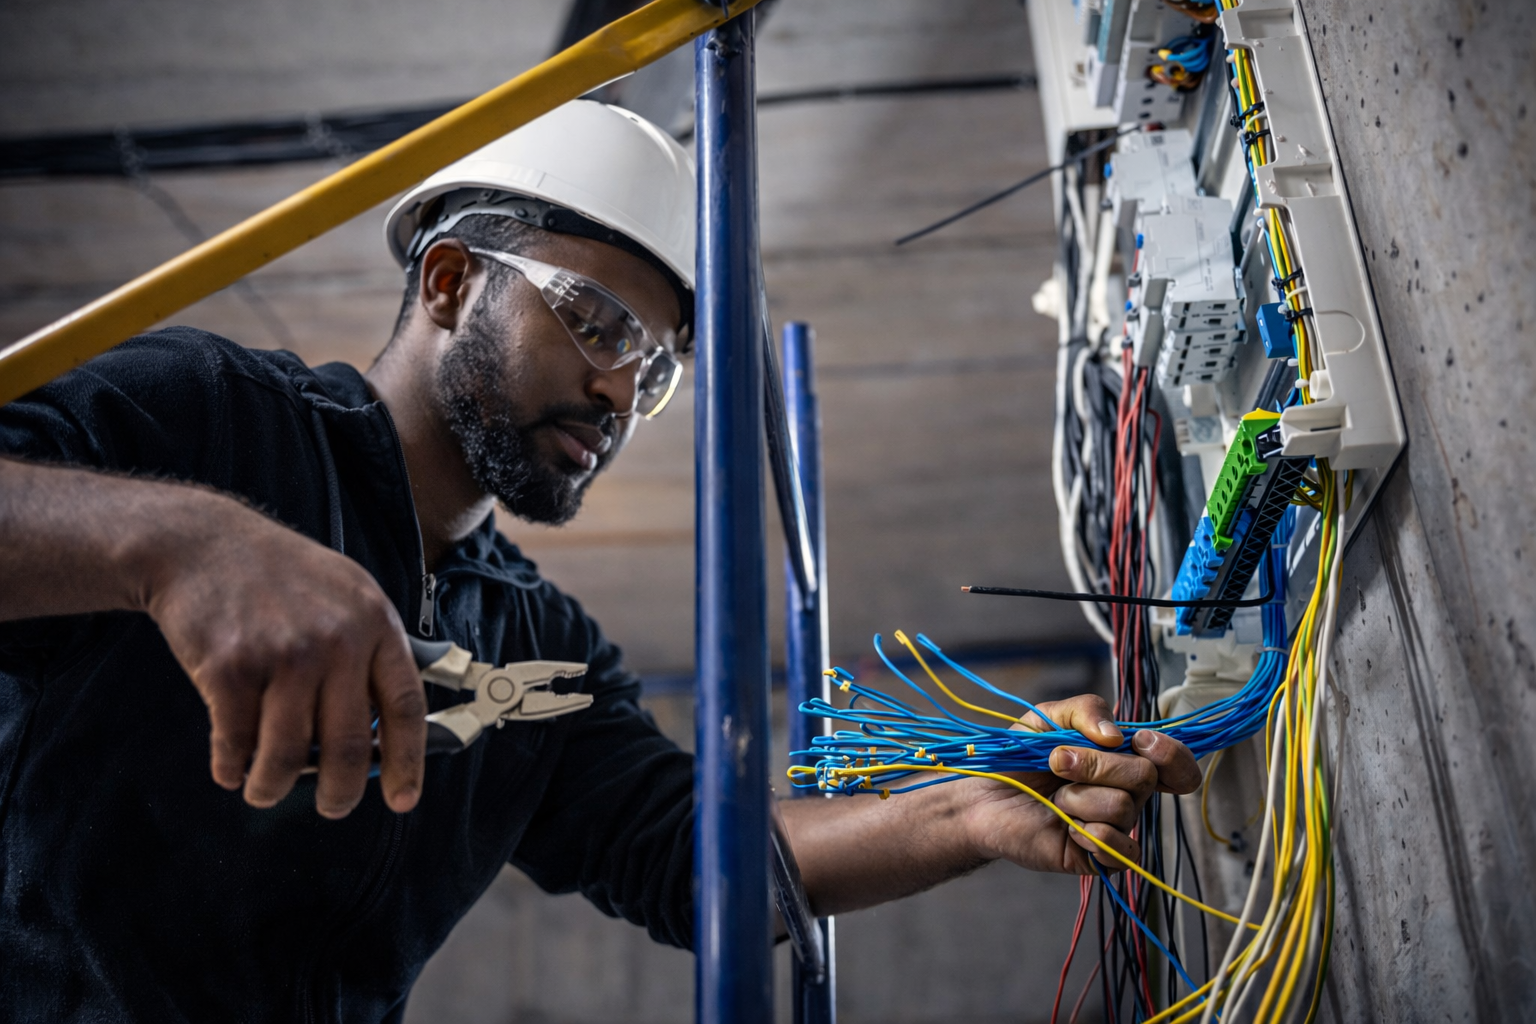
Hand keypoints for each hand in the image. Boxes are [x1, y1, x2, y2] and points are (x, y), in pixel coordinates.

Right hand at [142, 491, 425, 817]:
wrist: (203, 545)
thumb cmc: (280, 576)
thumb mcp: (347, 594)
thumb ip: (370, 653)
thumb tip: (383, 730)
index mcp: (375, 623)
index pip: (405, 706)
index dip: (409, 761)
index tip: (404, 800)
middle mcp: (336, 640)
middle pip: (349, 745)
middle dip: (340, 793)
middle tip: (332, 806)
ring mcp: (283, 654)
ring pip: (289, 755)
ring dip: (273, 786)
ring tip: (265, 789)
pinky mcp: (230, 668)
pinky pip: (236, 744)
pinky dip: (231, 767)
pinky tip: (230, 768)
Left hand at [959, 694, 1200, 873]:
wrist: (983, 796)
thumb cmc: (1019, 757)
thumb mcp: (1048, 717)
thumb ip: (1085, 710)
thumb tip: (1118, 736)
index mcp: (1123, 759)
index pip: (1175, 764)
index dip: (1170, 753)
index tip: (1137, 742)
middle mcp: (1127, 793)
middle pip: (1144, 777)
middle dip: (1096, 765)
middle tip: (1058, 764)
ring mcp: (1115, 825)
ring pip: (1123, 808)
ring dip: (1079, 798)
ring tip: (1056, 800)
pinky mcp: (1100, 856)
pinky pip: (1122, 851)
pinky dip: (1094, 836)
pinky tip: (1070, 830)